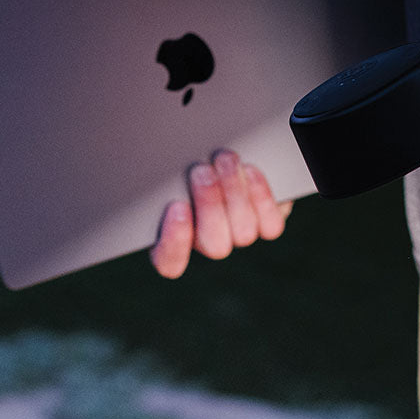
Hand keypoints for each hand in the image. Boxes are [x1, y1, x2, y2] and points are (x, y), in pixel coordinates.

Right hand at [150, 149, 291, 279]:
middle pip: (213, 246)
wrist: (232, 157)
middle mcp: (208, 243)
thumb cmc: (187, 159)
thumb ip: (158, 179)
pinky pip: (270, 225)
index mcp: (173, 237)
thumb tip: (149, 169)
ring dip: (234, 193)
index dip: (174, 241)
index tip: (177, 208)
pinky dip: (260, 196)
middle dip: (209, 206)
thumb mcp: (166, 168)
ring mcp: (239, 237)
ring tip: (224, 159)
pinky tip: (249, 170)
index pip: (169, 261)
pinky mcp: (267, 226)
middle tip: (202, 171)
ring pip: (243, 233)